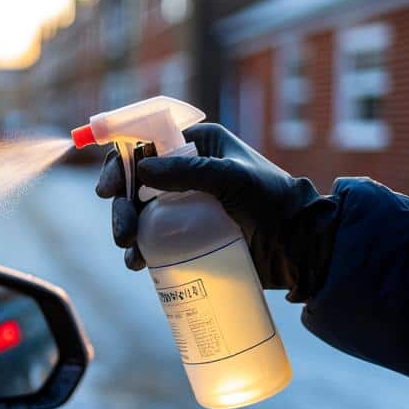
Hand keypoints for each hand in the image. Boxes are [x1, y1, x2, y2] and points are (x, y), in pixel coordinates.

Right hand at [95, 123, 339, 301]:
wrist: (300, 246)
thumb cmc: (274, 202)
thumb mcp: (232, 180)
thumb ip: (188, 172)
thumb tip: (141, 169)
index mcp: (198, 145)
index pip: (146, 144)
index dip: (120, 163)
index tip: (108, 190)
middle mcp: (187, 171)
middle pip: (136, 182)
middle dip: (122, 207)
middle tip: (122, 232)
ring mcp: (186, 205)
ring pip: (140, 213)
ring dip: (127, 230)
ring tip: (131, 253)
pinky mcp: (189, 235)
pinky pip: (154, 238)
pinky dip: (141, 250)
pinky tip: (138, 264)